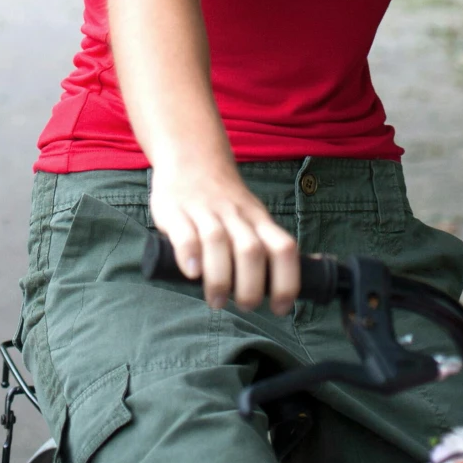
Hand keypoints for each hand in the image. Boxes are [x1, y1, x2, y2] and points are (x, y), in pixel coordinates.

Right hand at [149, 161, 300, 314]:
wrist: (191, 154)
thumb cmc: (225, 200)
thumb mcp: (252, 216)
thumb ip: (263, 248)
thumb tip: (277, 293)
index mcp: (258, 220)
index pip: (283, 249)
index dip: (286, 282)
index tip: (278, 308)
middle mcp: (235, 215)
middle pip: (251, 251)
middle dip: (250, 287)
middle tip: (242, 305)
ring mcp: (205, 211)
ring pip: (218, 241)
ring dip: (219, 278)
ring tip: (216, 301)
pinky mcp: (176, 209)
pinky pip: (184, 233)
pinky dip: (189, 254)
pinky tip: (191, 273)